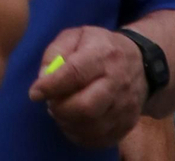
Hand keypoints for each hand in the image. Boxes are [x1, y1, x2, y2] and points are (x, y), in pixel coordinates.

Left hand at [30, 27, 148, 146]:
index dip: (52, 85)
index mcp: (102, 55)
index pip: (75, 73)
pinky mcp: (128, 124)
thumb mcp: (76, 35)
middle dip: (61, 109)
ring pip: (93, 127)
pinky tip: (71, 123)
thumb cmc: (100, 46)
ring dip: (68, 124)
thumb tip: (43, 77)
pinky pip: (100, 139)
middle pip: (86, 107)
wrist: (140, 62)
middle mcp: (117, 82)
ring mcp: (125, 107)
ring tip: (60, 111)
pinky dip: (80, 136)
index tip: (35, 93)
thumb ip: (55, 52)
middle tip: (50, 104)